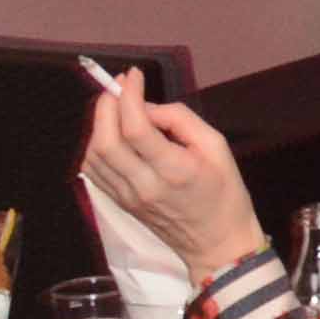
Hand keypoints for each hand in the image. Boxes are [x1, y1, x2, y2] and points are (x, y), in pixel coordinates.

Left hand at [76, 76, 266, 280]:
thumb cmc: (225, 192)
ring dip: (98, 125)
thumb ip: (182, 121)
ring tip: (116, 107)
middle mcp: (144, 185)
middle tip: (118, 88)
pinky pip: (95, 172)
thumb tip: (149, 108)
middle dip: (106, 107)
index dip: (130, 97)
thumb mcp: (217, 147)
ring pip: (94, 157)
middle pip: (106, 142)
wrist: (216, 243)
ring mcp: (127, 198)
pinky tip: (111, 134)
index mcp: (174, 170)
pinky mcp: (120, 204)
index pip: (137, 129)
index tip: (133, 75)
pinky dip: (96, 146)